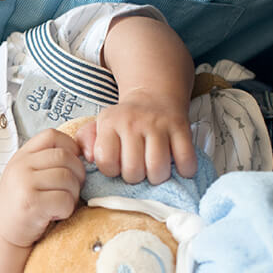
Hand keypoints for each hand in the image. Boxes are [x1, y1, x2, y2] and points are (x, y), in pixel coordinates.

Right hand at [0, 129, 84, 247]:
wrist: (3, 235)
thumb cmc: (23, 205)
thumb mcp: (28, 176)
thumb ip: (48, 162)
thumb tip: (85, 154)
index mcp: (22, 156)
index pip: (53, 136)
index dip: (70, 147)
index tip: (70, 166)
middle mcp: (20, 166)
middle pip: (66, 157)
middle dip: (77, 175)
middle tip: (69, 191)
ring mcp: (24, 183)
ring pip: (68, 178)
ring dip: (72, 195)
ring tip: (60, 204)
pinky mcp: (31, 203)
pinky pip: (65, 199)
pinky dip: (66, 210)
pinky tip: (54, 215)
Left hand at [76, 89, 196, 184]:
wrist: (154, 95)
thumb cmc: (124, 120)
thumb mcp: (98, 126)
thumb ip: (86, 142)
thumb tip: (89, 158)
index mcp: (110, 123)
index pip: (106, 162)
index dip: (111, 170)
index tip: (116, 164)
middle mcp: (134, 122)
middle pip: (133, 170)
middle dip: (135, 177)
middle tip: (137, 168)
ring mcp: (159, 125)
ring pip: (158, 169)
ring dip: (157, 177)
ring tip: (154, 169)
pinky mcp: (182, 128)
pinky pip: (186, 160)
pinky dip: (184, 170)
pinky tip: (176, 165)